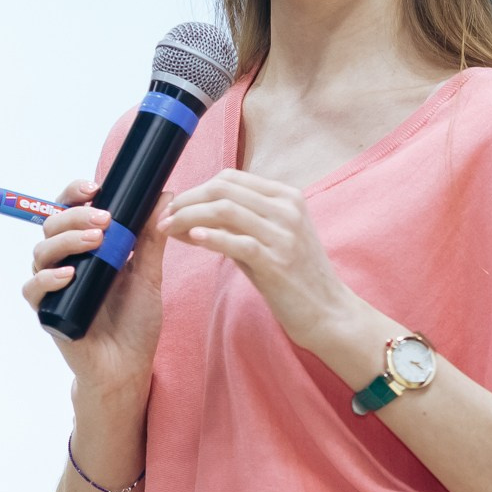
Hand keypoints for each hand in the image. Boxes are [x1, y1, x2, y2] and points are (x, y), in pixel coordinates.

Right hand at [22, 177, 169, 397]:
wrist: (128, 365)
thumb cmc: (135, 321)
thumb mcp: (148, 274)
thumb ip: (151, 237)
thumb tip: (165, 195)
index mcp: (86, 248)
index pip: (69, 210)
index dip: (74, 194)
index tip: (95, 187)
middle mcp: (64, 261)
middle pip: (52, 225)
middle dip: (75, 216)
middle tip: (105, 220)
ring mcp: (53, 286)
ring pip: (41, 252)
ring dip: (67, 241)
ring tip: (96, 242)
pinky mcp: (46, 312)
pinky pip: (33, 289)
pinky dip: (48, 278)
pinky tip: (69, 274)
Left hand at [156, 170, 360, 356]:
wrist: (328, 312)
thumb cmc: (295, 277)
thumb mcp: (271, 239)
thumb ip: (238, 224)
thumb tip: (190, 216)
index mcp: (287, 197)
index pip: (231, 178)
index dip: (196, 188)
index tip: (175, 205)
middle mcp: (287, 209)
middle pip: (223, 189)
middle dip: (186, 200)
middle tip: (163, 216)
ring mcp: (283, 234)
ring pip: (224, 210)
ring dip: (188, 217)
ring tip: (167, 229)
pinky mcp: (276, 261)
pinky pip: (235, 242)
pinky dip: (209, 237)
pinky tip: (191, 239)